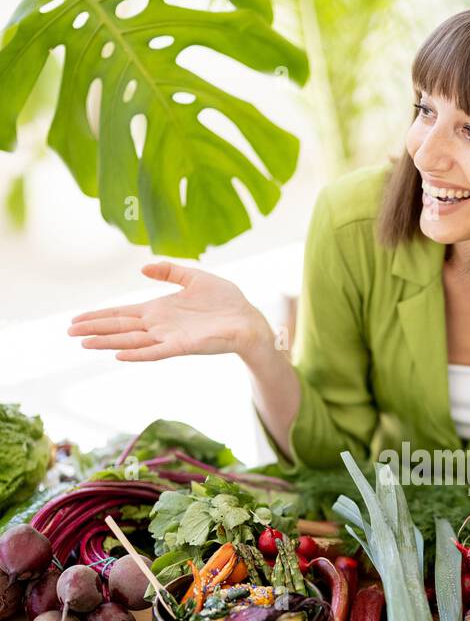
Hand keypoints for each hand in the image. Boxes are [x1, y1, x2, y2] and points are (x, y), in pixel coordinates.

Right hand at [68, 262, 270, 362]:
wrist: (249, 319)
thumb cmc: (226, 302)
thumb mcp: (194, 278)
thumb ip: (170, 271)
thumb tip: (143, 266)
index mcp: (159, 310)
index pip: (122, 313)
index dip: (99, 315)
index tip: (76, 319)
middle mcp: (160, 326)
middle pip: (120, 327)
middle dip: (95, 329)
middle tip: (69, 333)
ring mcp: (169, 337)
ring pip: (131, 341)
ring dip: (108, 342)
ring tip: (84, 344)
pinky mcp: (183, 346)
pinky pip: (156, 352)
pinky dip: (137, 353)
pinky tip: (118, 354)